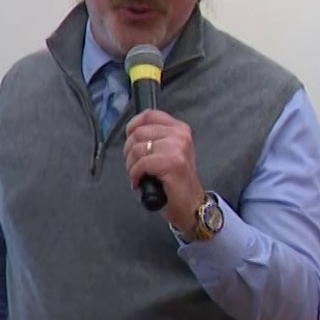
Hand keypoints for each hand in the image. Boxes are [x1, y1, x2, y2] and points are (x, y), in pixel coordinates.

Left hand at [123, 110, 204, 232]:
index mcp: (179, 129)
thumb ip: (154, 139)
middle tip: (135, 167)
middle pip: (139, 133)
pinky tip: (139, 182)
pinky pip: (141, 164)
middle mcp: (180, 135)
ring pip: (137, 149)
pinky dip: (135, 175)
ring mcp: (177, 148)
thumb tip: (131, 133)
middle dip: (129, 152)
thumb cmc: (175, 182)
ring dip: (131, 166)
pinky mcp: (172, 163)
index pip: (149, 115)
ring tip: (138, 176)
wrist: (191, 205)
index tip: (129, 141)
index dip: (133, 126)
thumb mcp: (167, 153)